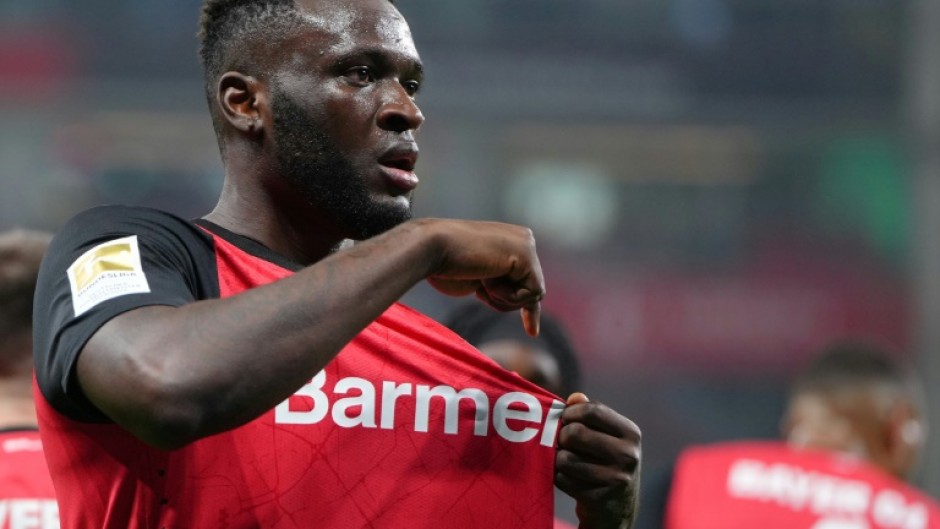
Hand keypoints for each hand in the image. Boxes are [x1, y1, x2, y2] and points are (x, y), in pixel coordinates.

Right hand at [421, 219, 544, 335]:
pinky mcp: (525, 255)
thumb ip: (499, 283)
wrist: (431, 248)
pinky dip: (507, 296)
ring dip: (503, 298)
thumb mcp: (479, 277)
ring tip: (480, 280)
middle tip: (479, 287)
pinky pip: (532, 294)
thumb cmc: (445, 265)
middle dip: (506, 300)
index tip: (532, 332)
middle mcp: (524, 239)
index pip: (529, 280)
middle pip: (533, 289)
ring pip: (534, 295)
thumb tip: (523, 304)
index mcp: (513, 240)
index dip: (522, 304)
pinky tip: (486, 280)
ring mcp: (526, 245)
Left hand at [555, 393, 641, 528]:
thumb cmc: (605, 462)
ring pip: (565, 458)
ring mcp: (616, 478)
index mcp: (631, 433)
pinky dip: (559, 478)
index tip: (565, 419)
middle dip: (561, 437)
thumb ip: (590, 414)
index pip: (592, 410)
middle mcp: (628, 455)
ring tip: (565, 461)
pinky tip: (569, 479)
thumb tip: (575, 397)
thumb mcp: (606, 436)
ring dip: (558, 460)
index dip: (571, 413)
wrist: (616, 509)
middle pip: (575, 433)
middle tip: (563, 442)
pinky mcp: (600, 498)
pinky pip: (563, 480)